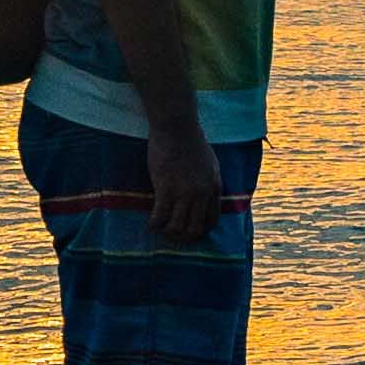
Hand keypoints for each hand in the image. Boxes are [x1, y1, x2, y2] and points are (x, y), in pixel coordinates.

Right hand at [143, 122, 224, 250]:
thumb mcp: (210, 164)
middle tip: (172, 236)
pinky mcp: (166, 189)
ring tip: (160, 229)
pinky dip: (153, 225)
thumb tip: (204, 197)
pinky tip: (149, 224)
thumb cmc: (191, 142)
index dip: (200, 230)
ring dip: (167, 233)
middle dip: (183, 237)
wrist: (177, 127)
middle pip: (195, 228)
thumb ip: (209, 182)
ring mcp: (184, 193)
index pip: (212, 221)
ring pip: (177, 227)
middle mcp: (202, 194)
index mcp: (215, 188)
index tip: (189, 231)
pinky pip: (160, 217)